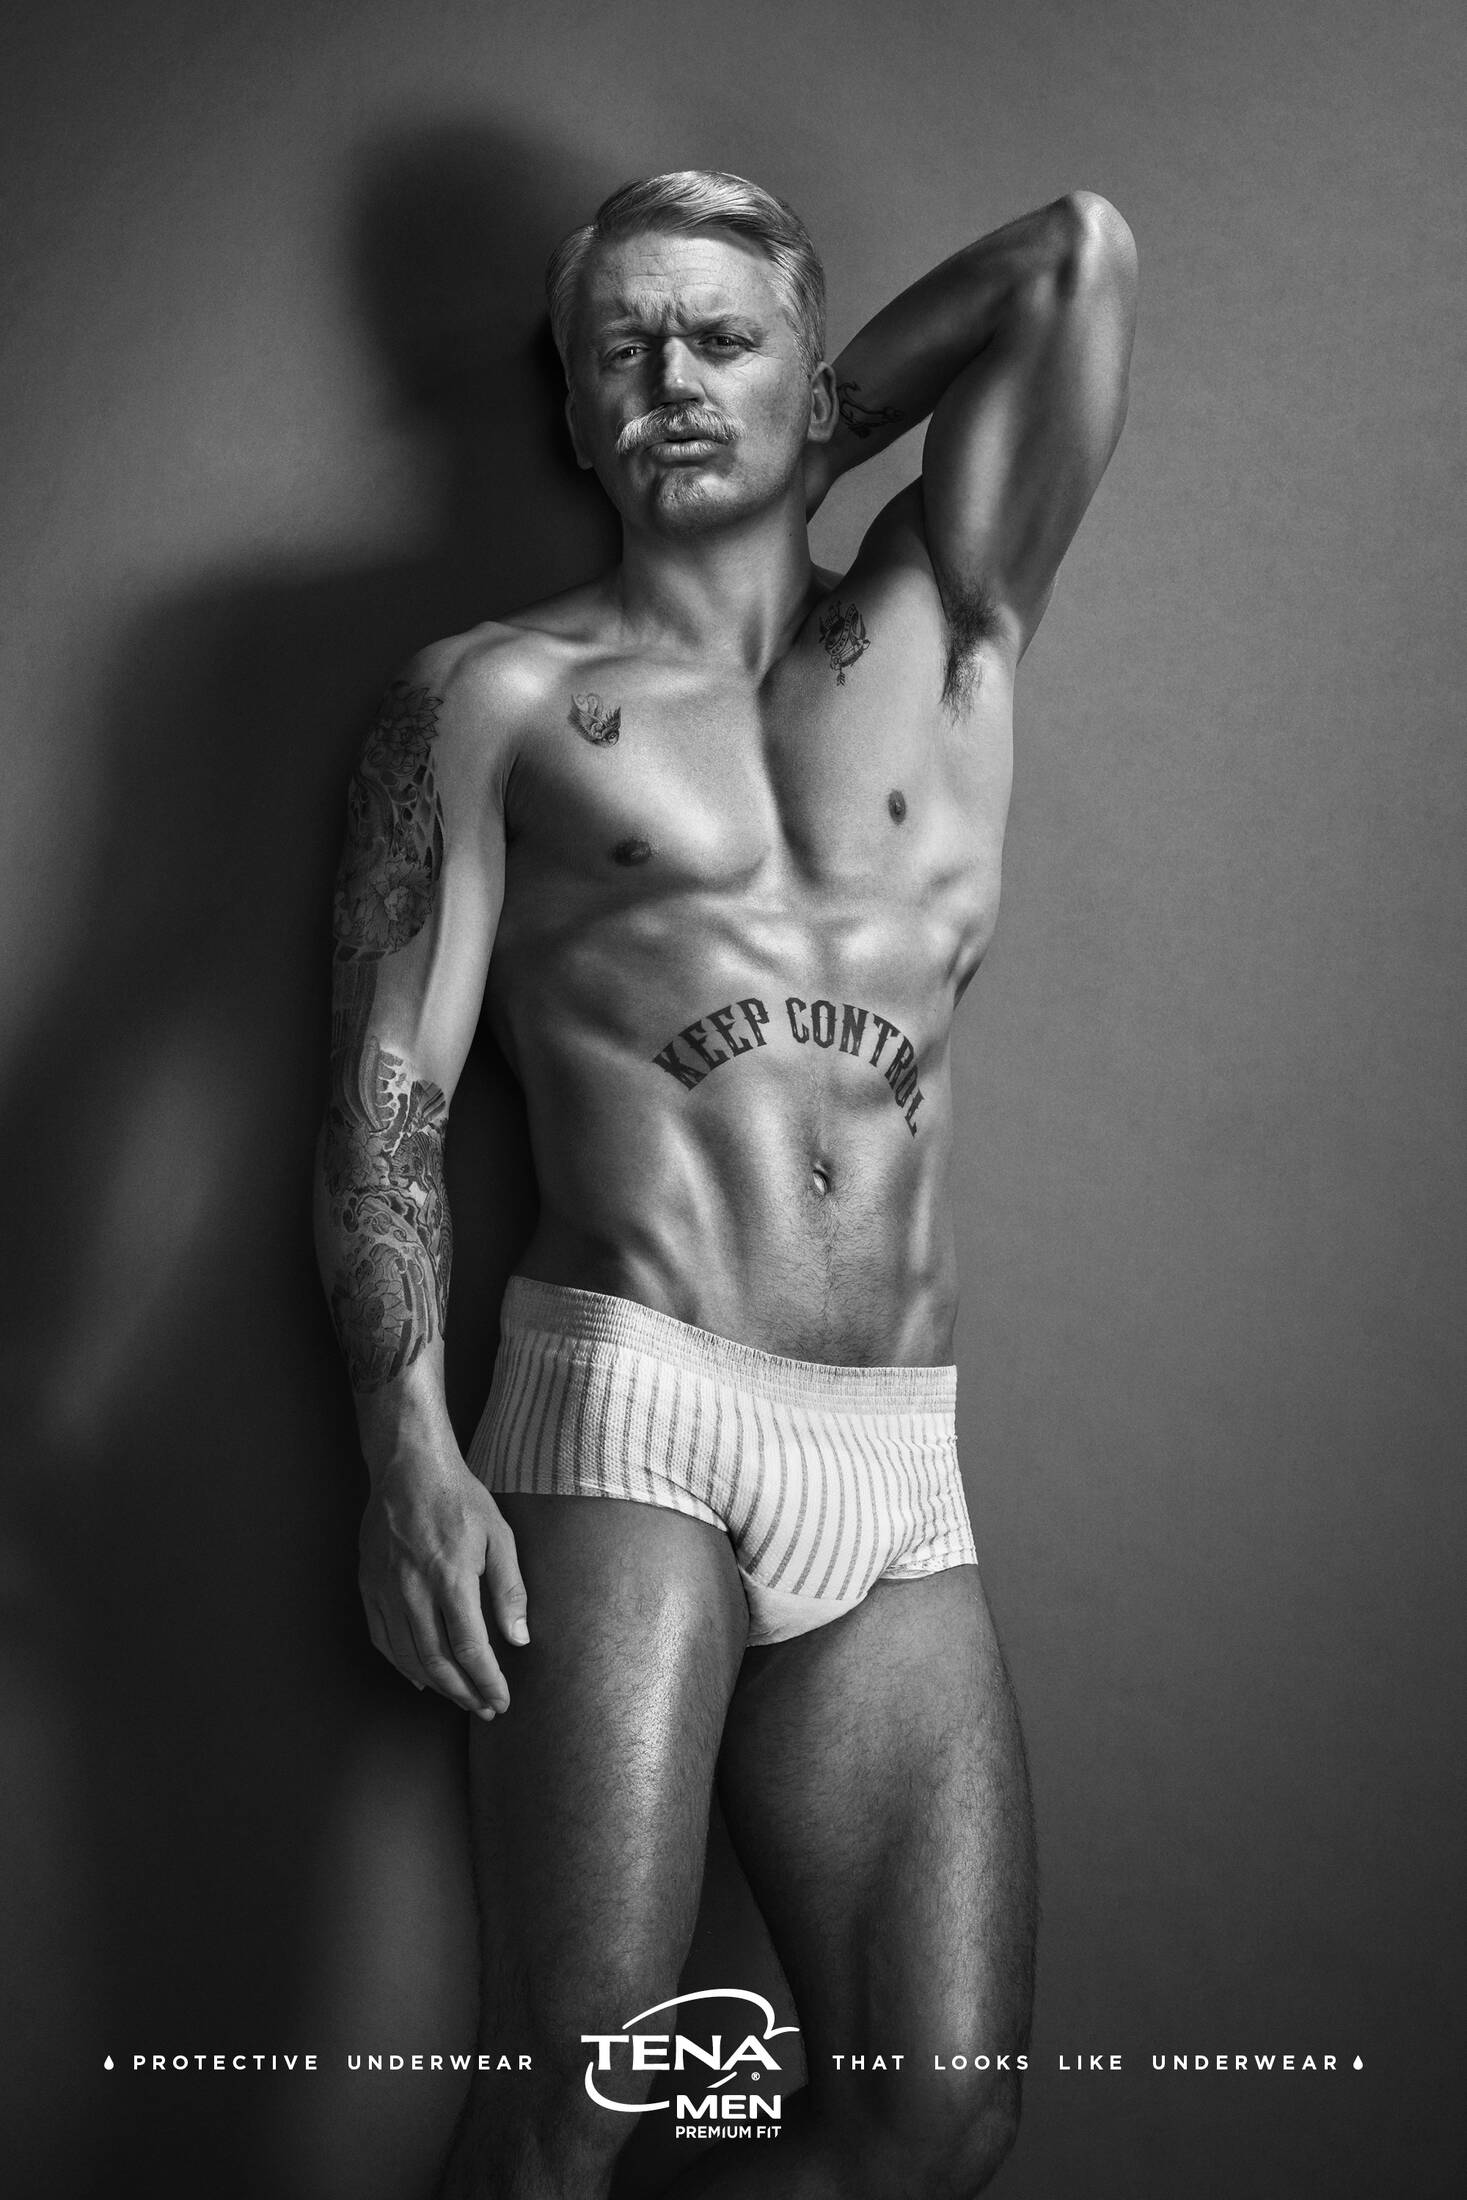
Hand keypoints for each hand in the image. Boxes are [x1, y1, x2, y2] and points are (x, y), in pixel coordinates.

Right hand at [358, 1448, 527, 1718]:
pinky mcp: (367, 1585)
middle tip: (482, 1708)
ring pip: (406, 1656)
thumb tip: (518, 1639)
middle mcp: (413, 1589)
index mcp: (451, 1577)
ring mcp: (385, 1589)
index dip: (486, 1681)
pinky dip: (400, 1664)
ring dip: (434, 1685)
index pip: (469, 1648)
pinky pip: (382, 1638)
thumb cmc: (459, 1499)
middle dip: (463, 1692)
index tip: (500, 1700)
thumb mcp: (499, 1536)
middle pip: (436, 1661)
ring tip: (458, 1696)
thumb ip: (510, 1590)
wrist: (408, 1468)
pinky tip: (418, 1676)